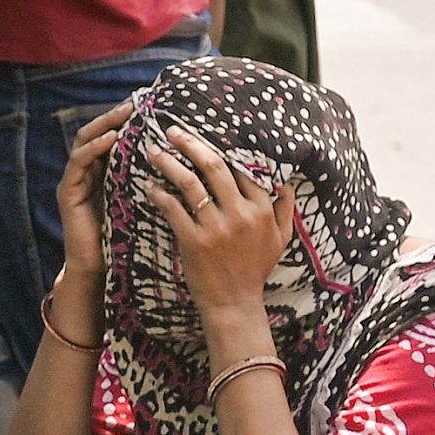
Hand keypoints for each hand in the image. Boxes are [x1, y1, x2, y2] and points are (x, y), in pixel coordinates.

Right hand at [55, 100, 135, 295]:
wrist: (100, 270)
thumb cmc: (127, 239)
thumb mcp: (144, 200)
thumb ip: (154, 178)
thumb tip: (187, 157)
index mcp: (106, 173)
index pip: (115, 136)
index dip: (129, 119)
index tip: (151, 104)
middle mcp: (88, 173)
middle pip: (98, 132)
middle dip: (116, 114)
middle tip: (137, 101)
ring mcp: (75, 182)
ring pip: (85, 142)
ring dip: (105, 124)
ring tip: (124, 113)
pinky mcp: (67, 194)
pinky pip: (78, 164)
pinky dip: (94, 148)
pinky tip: (111, 139)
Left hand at [139, 124, 297, 320]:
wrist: (234, 304)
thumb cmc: (255, 270)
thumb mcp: (281, 239)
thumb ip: (285, 208)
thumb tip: (285, 181)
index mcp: (262, 207)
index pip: (240, 166)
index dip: (220, 146)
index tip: (203, 134)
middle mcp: (241, 213)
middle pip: (214, 166)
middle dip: (191, 143)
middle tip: (173, 130)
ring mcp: (216, 227)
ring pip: (190, 183)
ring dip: (169, 163)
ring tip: (154, 151)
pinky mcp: (194, 241)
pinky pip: (173, 209)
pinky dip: (159, 194)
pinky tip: (149, 186)